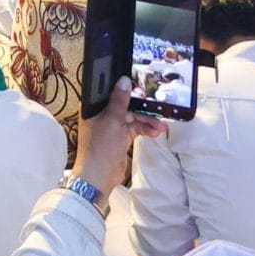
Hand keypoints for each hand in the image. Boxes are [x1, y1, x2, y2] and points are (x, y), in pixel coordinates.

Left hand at [73, 78, 164, 193]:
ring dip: (146, 121)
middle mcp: (102, 114)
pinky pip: (134, 129)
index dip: (125, 88)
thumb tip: (124, 80)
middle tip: (157, 109)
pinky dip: (144, 130)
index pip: (109, 92)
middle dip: (141, 108)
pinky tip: (156, 132)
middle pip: (124, 105)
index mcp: (93, 107)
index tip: (141, 85)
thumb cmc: (101, 146)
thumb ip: (119, 101)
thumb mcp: (112, 120)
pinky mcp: (120, 137)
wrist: (100, 175)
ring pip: (132, 118)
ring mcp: (112, 126)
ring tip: (161, 127)